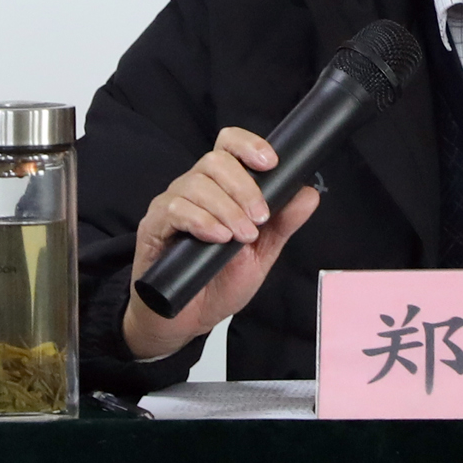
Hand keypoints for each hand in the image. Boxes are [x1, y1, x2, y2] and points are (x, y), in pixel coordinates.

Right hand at [121, 126, 319, 360]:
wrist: (188, 318)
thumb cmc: (220, 281)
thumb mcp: (261, 254)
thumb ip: (283, 224)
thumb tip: (309, 195)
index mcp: (221, 186)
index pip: (229, 144)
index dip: (249, 144)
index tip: (271, 163)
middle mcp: (195, 188)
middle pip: (215, 160)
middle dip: (244, 186)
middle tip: (260, 217)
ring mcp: (172, 204)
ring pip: (197, 183)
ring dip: (227, 208)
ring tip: (241, 236)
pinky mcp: (154, 226)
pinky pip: (175, 209)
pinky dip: (201, 220)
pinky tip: (217, 237)